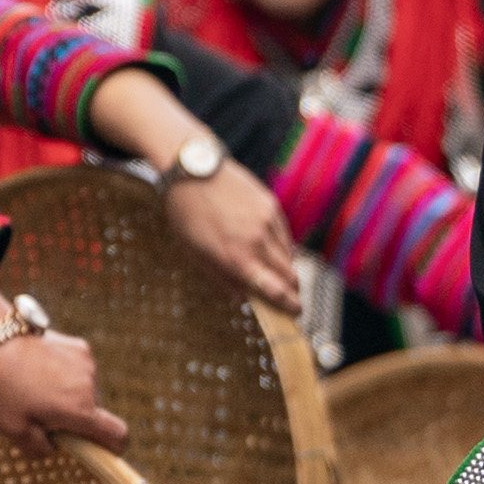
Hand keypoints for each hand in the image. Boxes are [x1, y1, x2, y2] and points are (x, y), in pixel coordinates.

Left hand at [0, 323, 125, 453]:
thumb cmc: (1, 387)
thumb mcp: (12, 428)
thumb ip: (38, 448)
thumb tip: (54, 448)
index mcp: (78, 409)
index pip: (117, 434)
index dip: (114, 447)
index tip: (102, 450)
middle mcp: (89, 385)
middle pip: (94, 413)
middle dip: (75, 419)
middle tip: (42, 414)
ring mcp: (87, 363)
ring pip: (86, 392)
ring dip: (70, 396)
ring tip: (37, 388)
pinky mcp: (80, 347)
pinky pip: (80, 371)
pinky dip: (66, 376)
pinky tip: (41, 369)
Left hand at [158, 162, 303, 310]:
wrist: (192, 170)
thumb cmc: (187, 214)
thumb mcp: (194, 253)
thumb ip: (221, 278)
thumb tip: (243, 297)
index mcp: (236, 258)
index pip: (274, 290)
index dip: (289, 305)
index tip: (296, 313)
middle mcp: (257, 242)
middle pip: (289, 275)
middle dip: (293, 290)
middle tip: (291, 298)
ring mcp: (267, 222)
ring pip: (288, 256)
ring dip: (286, 269)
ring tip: (277, 273)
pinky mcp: (271, 205)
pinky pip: (284, 235)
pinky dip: (281, 247)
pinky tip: (271, 249)